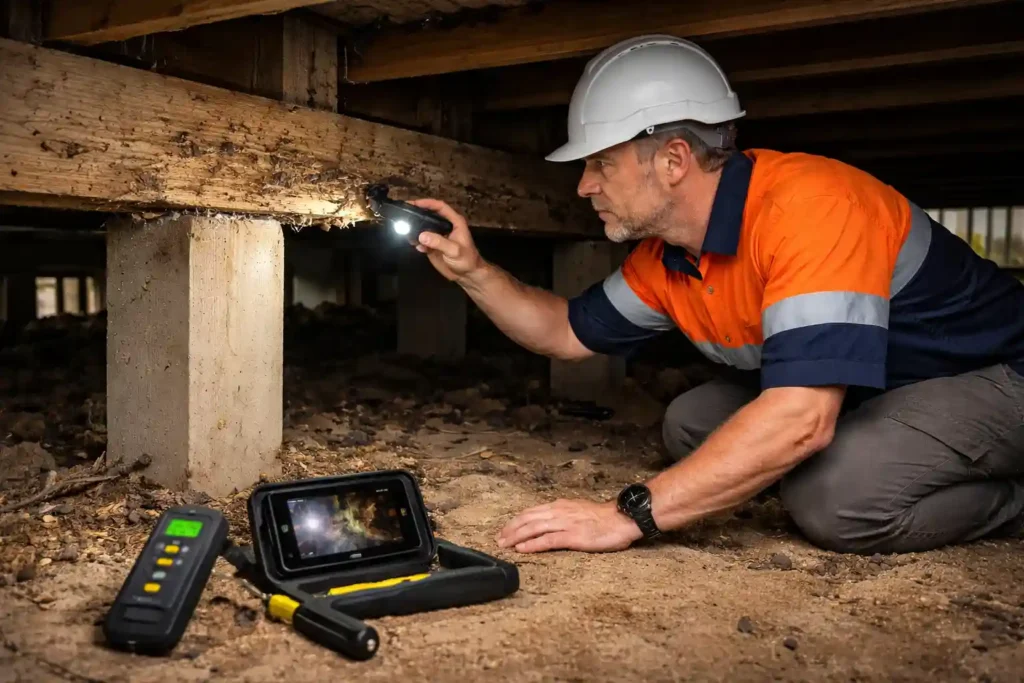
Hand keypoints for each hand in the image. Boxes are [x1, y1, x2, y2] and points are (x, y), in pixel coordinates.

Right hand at [406, 198, 484, 281]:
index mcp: (454, 222)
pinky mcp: (432, 246)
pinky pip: (421, 240)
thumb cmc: (466, 260)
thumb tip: (421, 235)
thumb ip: (439, 242)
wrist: (467, 275)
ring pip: (424, 227)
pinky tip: (411, 243)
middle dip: (417, 213)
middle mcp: (445, 226)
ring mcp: (438, 236)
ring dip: (414, 228)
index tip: (414, 203)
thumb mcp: (454, 250)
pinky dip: (415, 241)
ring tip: (402, 227)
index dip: (428, 203)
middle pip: (429, 215)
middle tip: (403, 212)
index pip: (440, 207)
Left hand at [496, 499, 643, 553]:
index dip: (516, 521)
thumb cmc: (603, 518)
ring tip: (504, 544)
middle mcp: (559, 512)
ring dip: (516, 536)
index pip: (531, 512)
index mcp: (560, 506)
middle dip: (511, 529)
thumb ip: (563, 516)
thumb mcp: (578, 511)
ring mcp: (565, 524)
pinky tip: (522, 549)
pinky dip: (533, 544)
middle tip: (498, 539)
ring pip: (534, 528)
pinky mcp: (573, 537)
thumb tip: (549, 522)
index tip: (504, 529)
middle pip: (528, 518)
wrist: (623, 519)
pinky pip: (548, 540)